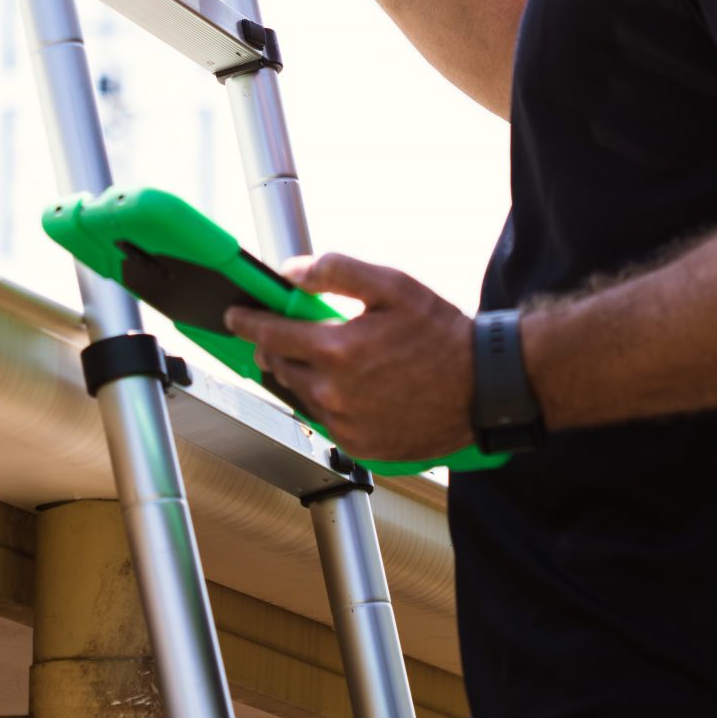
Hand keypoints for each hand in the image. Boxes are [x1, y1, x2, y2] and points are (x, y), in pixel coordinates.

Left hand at [224, 252, 474, 460]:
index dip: (246, 321)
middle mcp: (334, 393)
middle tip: (285, 333)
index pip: (268, 334)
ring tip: (328, 358)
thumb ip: (336, 271)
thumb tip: (291, 272)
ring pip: (300, 395)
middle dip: (274, 347)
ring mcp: (345, 425)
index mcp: (337, 350)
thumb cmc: (442, 334)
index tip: (234, 315)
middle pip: (279, 367)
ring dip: (301, 374)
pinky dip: (327, 402)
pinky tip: (351, 387)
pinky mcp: (360, 446)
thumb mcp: (392, 285)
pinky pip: (326, 422)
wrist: (482, 387)